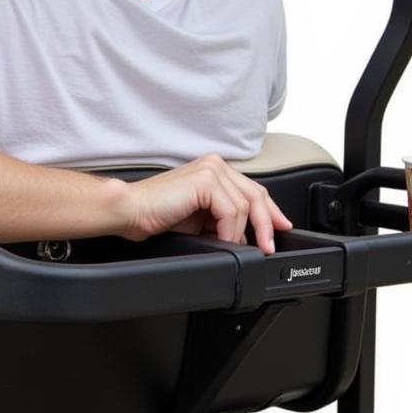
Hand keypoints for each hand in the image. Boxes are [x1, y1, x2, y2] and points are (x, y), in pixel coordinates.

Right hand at [116, 154, 292, 253]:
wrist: (130, 211)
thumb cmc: (156, 215)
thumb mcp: (200, 218)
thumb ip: (223, 219)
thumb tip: (248, 236)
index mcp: (214, 170)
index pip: (252, 189)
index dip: (270, 211)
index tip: (280, 229)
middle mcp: (215, 165)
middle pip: (256, 195)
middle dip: (267, 224)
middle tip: (269, 247)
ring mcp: (211, 169)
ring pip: (245, 206)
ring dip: (242, 233)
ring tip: (236, 247)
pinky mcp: (205, 180)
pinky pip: (231, 211)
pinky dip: (230, 231)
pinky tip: (222, 240)